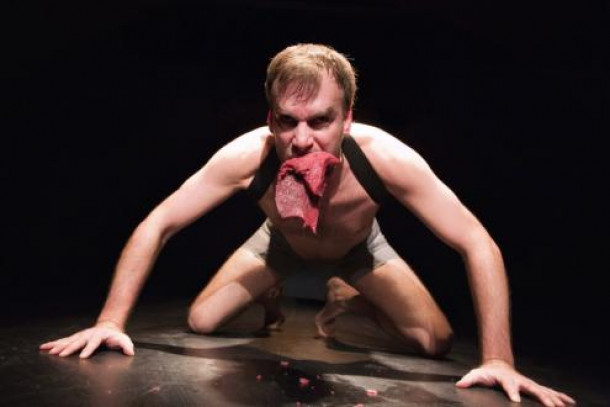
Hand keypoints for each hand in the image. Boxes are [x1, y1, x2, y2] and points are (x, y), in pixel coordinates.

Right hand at [39, 321, 134, 358]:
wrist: (109, 327)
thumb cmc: (116, 337)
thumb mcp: (124, 340)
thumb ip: (126, 346)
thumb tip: (130, 352)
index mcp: (99, 335)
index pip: (94, 343)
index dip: (89, 349)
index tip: (83, 357)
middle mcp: (88, 334)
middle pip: (78, 341)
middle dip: (69, 348)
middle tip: (61, 355)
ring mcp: (80, 335)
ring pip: (68, 340)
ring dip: (58, 346)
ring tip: (49, 351)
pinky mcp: (75, 337)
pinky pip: (63, 341)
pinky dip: (53, 344)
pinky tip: (44, 347)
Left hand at [456, 359, 574, 405]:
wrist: (498, 365)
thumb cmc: (487, 373)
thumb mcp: (476, 374)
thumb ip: (469, 380)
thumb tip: (459, 384)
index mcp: (507, 380)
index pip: (510, 386)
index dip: (512, 392)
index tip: (516, 401)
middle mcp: (521, 381)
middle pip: (533, 389)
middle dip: (542, 398)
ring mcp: (529, 383)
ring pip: (544, 391)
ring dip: (555, 398)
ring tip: (565, 406)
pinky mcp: (534, 387)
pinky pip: (549, 392)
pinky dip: (560, 396)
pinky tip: (570, 402)